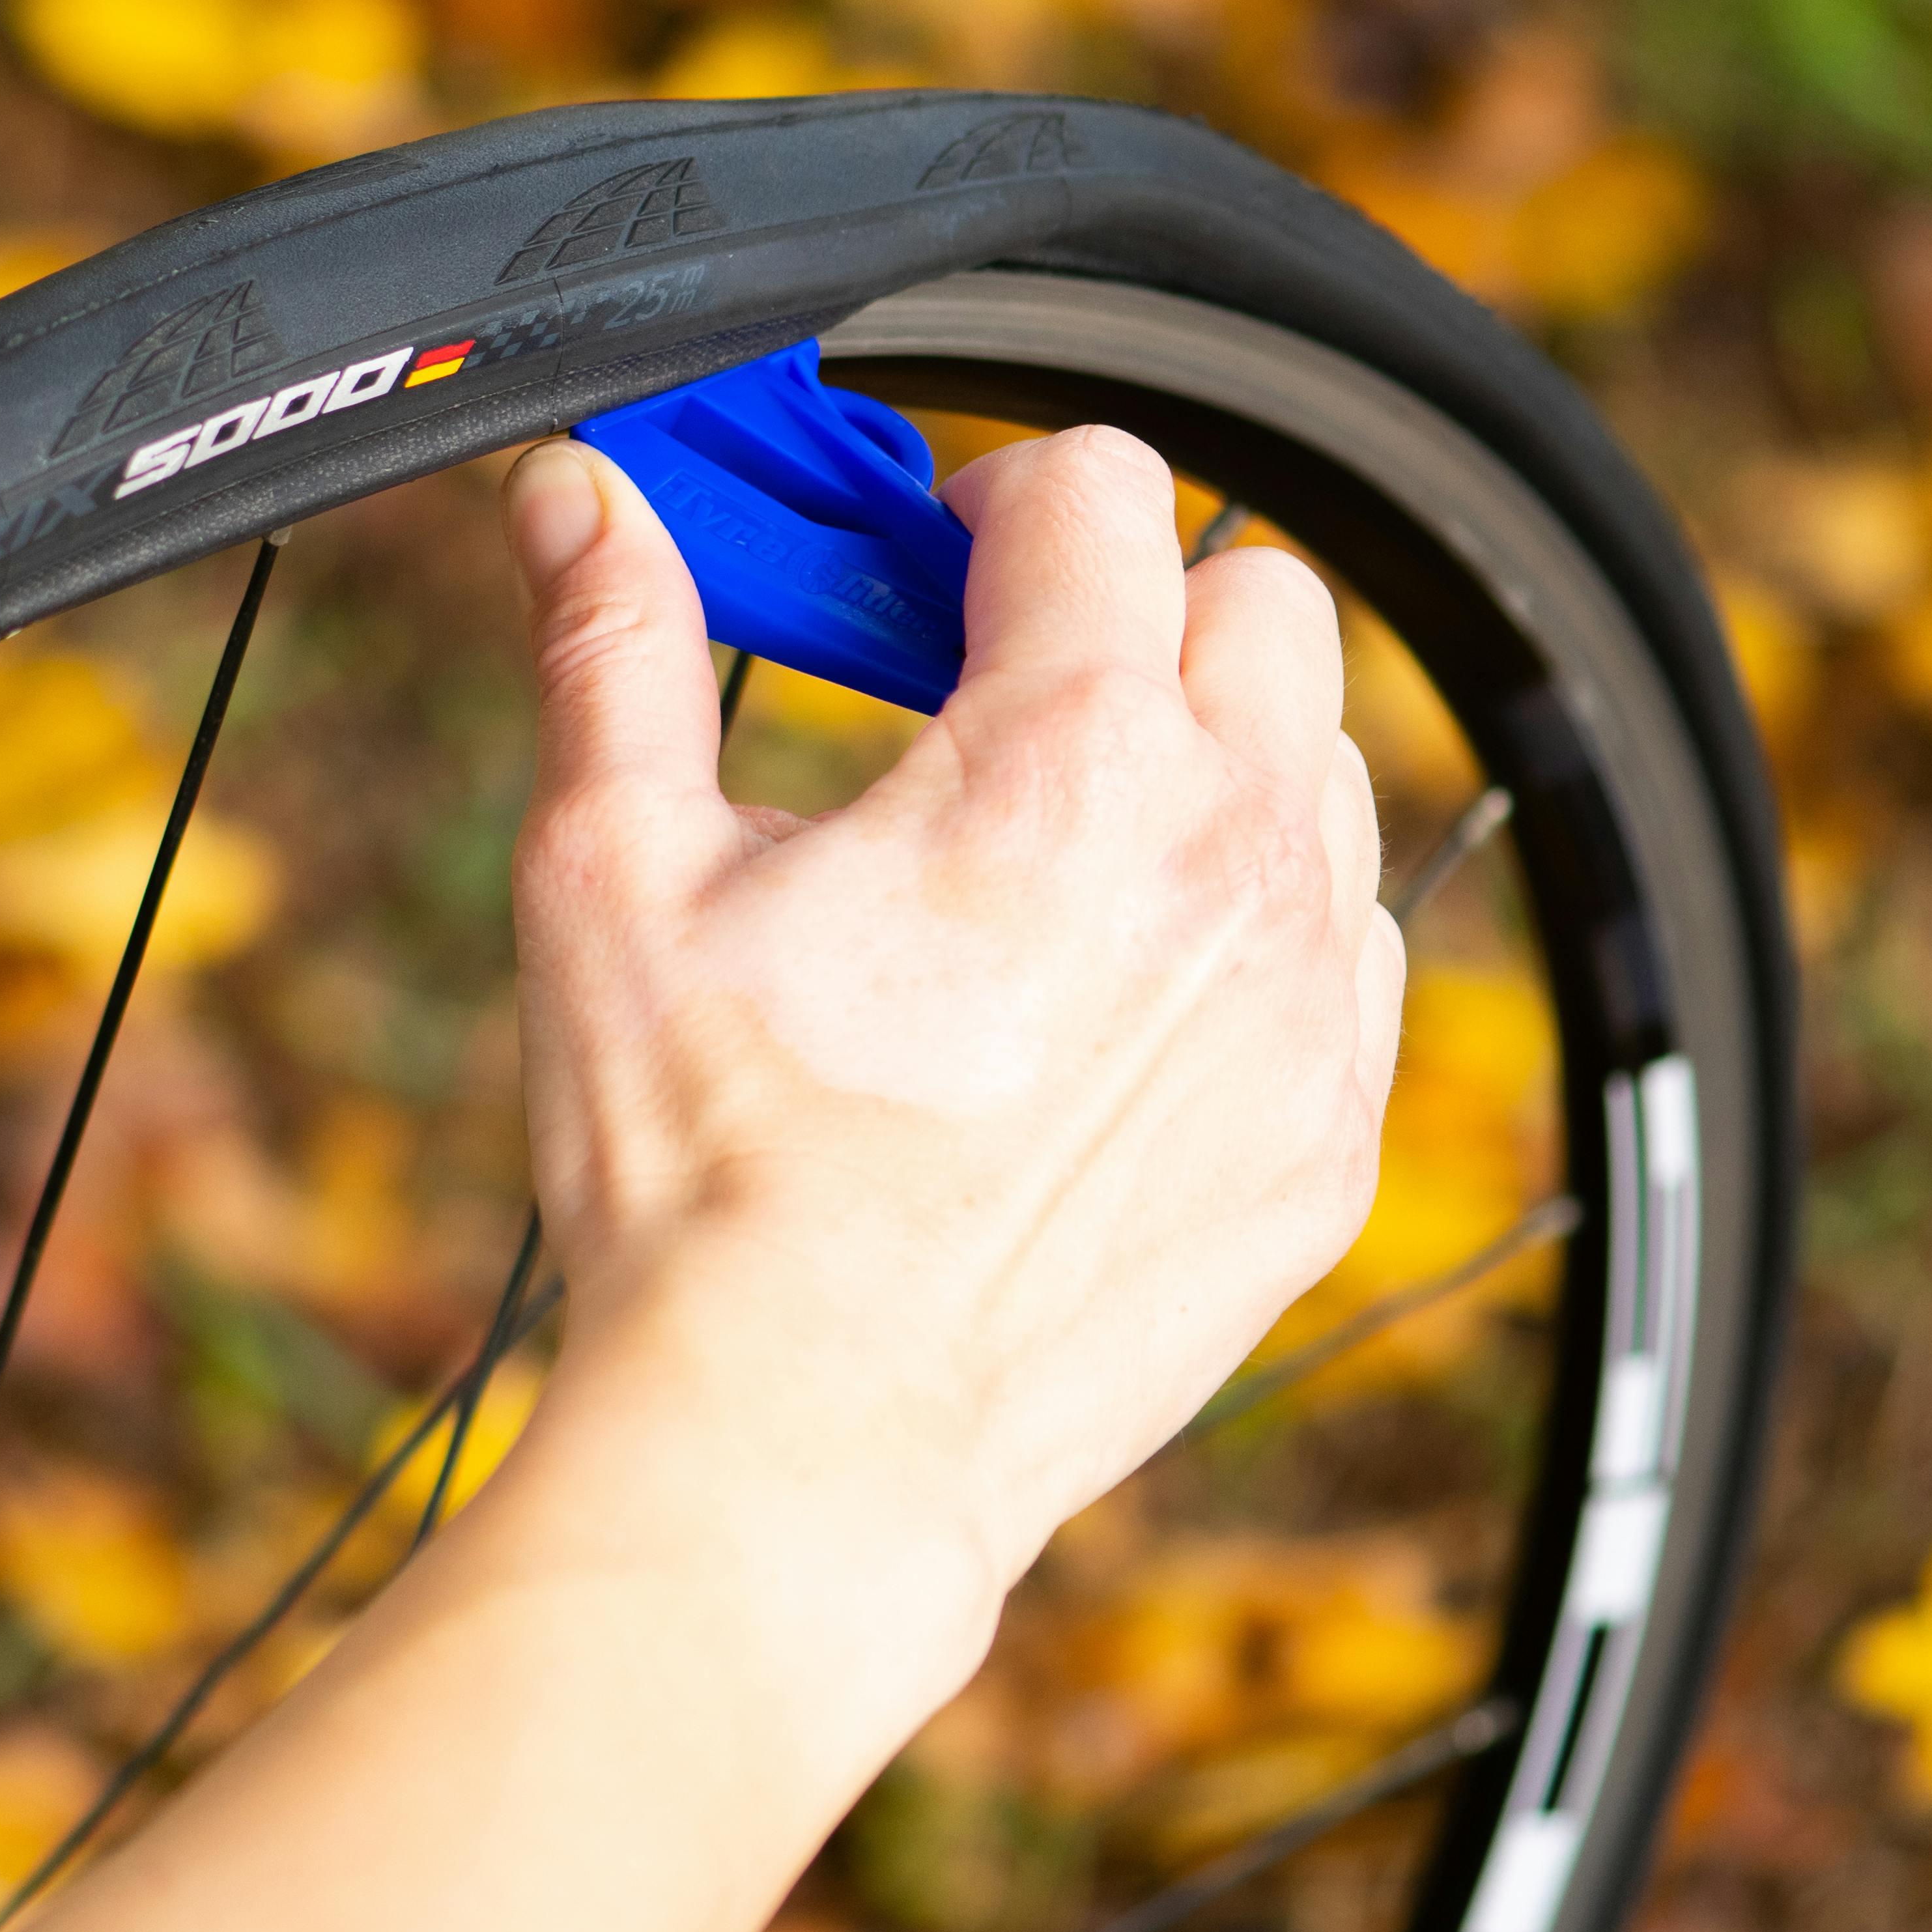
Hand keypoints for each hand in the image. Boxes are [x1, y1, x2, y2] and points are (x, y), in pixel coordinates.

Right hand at [498, 425, 1405, 1616]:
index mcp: (1066, 753)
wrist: (805, 1442)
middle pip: (1259, 601)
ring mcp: (1305, 1005)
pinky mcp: (1327, 1135)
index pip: (1096, 489)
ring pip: (1321, 773)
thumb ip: (613, 650)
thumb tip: (581, 493)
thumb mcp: (617, 874)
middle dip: (1130, 609)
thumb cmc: (703, 1176)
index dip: (992, 500)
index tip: (926, 571)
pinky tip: (1116, 1000)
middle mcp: (1229, 854)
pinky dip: (1255, 932)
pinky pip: (1350, 954)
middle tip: (995, 694)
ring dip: (1208, 765)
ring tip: (1054, 857)